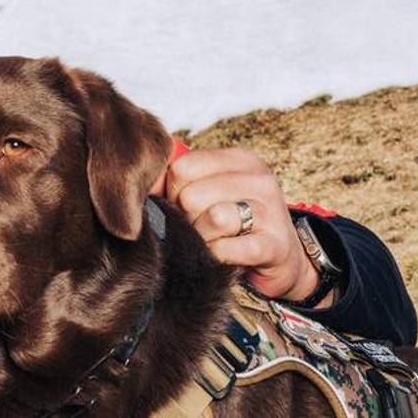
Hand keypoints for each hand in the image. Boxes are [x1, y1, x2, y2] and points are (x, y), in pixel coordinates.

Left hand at [150, 147, 330, 307]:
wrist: (281, 258)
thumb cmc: (233, 221)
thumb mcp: (209, 190)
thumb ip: (175, 179)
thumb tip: (136, 182)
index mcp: (240, 159)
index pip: (181, 167)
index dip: (173, 192)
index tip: (188, 206)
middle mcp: (259, 178)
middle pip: (191, 195)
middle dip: (188, 219)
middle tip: (204, 228)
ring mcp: (271, 211)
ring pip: (212, 219)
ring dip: (204, 239)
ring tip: (216, 241)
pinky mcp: (275, 245)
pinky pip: (227, 248)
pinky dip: (219, 256)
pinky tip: (226, 255)